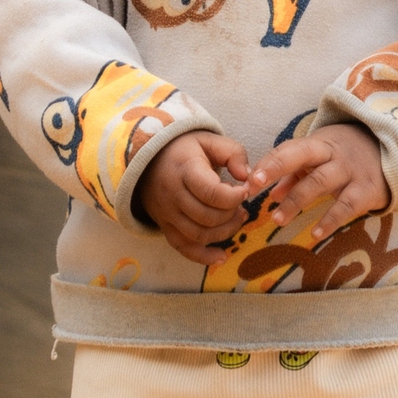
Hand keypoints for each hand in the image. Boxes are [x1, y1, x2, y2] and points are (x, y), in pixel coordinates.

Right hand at [137, 131, 253, 264]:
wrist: (149, 159)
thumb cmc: (186, 150)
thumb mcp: (210, 140)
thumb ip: (234, 154)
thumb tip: (247, 177)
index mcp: (185, 170)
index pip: (211, 193)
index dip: (234, 197)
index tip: (244, 191)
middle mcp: (173, 194)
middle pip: (207, 217)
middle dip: (232, 214)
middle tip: (242, 206)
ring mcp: (167, 213)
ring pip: (199, 235)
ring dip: (225, 232)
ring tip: (237, 218)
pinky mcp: (165, 226)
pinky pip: (183, 248)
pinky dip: (203, 257)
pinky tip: (222, 256)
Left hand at [246, 123, 388, 237]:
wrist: (393, 152)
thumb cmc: (346, 156)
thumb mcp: (322, 158)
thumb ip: (295, 174)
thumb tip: (270, 194)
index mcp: (319, 143)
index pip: (289, 148)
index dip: (269, 162)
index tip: (250, 178)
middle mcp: (334, 154)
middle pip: (303, 156)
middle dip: (277, 168)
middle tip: (255, 187)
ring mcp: (351, 171)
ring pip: (320, 182)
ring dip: (296, 200)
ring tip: (278, 219)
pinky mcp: (367, 191)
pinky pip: (346, 207)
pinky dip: (330, 220)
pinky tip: (314, 234)